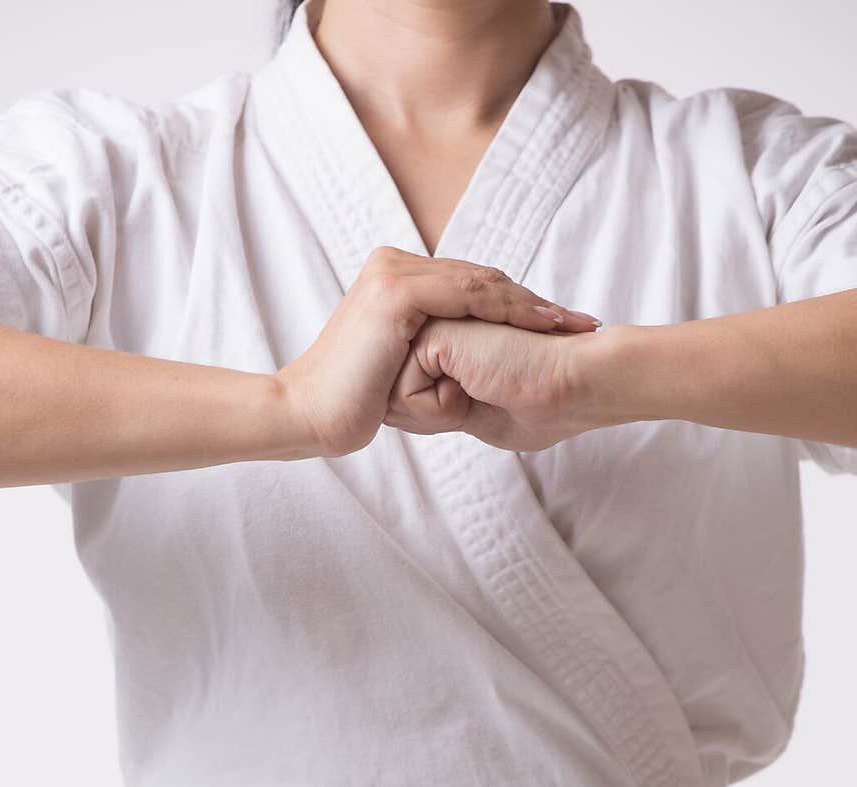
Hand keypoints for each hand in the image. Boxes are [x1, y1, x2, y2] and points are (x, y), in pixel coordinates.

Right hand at [275, 246, 600, 456]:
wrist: (310, 415)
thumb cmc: (352, 406)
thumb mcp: (400, 374)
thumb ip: (431, 358)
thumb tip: (466, 376)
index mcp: (395, 278)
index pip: (471, 284)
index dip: (518, 305)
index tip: (561, 327)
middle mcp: (394, 265)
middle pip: (482, 279)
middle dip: (534, 303)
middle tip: (581, 323)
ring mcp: (394, 274)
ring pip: (481, 283)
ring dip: (531, 305)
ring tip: (570, 326)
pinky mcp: (397, 294)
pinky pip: (468, 295)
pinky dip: (508, 309)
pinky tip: (542, 325)